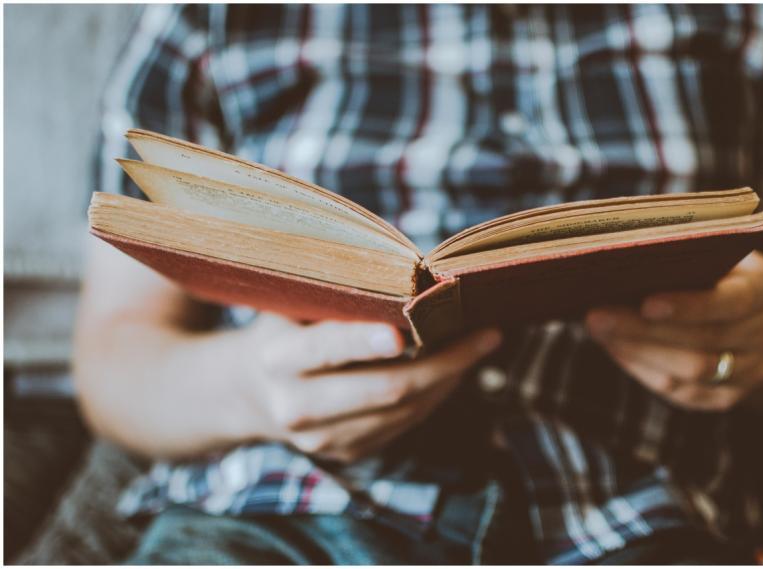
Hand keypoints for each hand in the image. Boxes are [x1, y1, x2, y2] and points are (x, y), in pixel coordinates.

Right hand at [239, 315, 501, 462]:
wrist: (252, 392)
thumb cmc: (285, 330)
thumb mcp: (294, 305)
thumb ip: (338, 295)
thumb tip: (411, 278)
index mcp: (277, 359)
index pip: (327, 349)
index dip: (367, 341)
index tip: (407, 331)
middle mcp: (296, 407)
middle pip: (386, 388)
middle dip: (446, 361)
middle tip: (487, 334)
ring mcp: (322, 439)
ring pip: (405, 410)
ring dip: (449, 378)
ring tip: (479, 346)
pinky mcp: (346, 453)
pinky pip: (404, 425)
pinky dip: (434, 395)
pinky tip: (452, 370)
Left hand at [585, 252, 762, 410]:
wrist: (744, 313)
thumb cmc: (709, 268)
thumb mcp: (704, 252)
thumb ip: (675, 256)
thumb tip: (616, 261)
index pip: (732, 301)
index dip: (689, 306)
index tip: (646, 303)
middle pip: (703, 342)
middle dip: (643, 330)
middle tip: (596, 316)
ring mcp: (754, 370)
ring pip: (689, 373)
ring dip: (637, 351)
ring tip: (598, 330)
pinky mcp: (728, 397)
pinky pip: (681, 393)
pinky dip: (643, 370)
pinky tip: (616, 348)